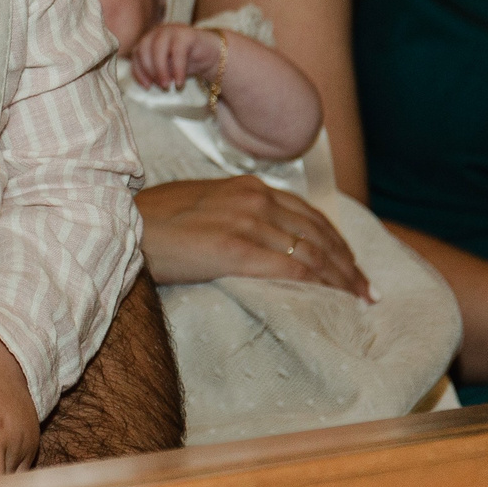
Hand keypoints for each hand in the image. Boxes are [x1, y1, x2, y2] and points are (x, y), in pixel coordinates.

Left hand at [130, 24, 221, 92]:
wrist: (211, 54)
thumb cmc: (185, 62)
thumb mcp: (166, 68)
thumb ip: (155, 70)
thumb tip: (147, 81)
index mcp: (149, 39)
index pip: (136, 54)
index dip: (139, 72)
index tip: (147, 86)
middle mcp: (157, 32)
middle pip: (144, 50)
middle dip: (150, 71)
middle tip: (160, 86)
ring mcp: (171, 30)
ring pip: (158, 50)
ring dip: (160, 70)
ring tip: (167, 86)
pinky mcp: (186, 34)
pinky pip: (178, 53)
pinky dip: (177, 70)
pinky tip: (179, 82)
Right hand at [135, 175, 370, 298]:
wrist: (122, 226)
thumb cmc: (151, 221)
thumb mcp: (201, 205)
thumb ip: (234, 214)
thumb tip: (255, 238)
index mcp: (248, 186)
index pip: (308, 215)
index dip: (335, 241)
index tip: (350, 265)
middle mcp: (255, 199)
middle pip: (319, 234)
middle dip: (347, 263)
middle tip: (365, 289)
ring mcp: (248, 222)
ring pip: (313, 253)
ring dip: (341, 279)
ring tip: (359, 299)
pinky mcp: (238, 249)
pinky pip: (294, 270)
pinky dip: (321, 286)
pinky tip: (334, 300)